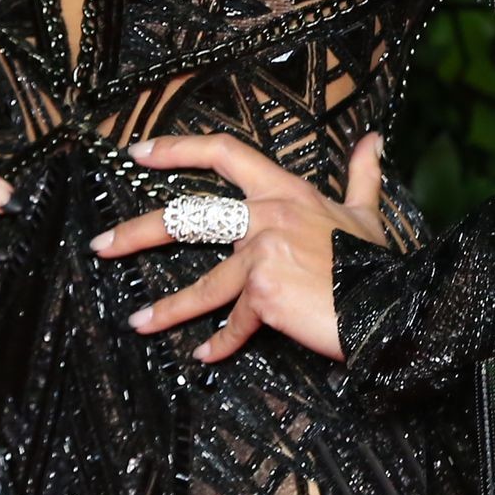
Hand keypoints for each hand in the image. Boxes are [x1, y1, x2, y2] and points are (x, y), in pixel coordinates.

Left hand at [89, 129, 389, 363]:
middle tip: (102, 244)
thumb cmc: (377, 261)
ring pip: (203, 282)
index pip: (224, 153)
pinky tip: (203, 355)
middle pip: (189, 216)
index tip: (138, 153)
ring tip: (138, 322)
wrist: (392, 303)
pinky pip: (234, 323)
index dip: (178, 148)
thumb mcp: (364, 212)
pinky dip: (219, 343)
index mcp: (284, 190)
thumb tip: (372, 139)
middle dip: (137, 231)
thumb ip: (362, 173)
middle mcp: (267, 215)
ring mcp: (264, 254)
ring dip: (166, 308)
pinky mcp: (266, 294)